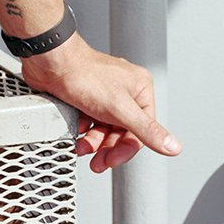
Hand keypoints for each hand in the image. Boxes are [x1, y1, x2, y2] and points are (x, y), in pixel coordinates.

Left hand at [19, 35, 178, 173]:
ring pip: (104, 129)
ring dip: (92, 141)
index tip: (112, 161)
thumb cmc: (83, 74)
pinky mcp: (85, 97)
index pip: (140, 130)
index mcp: (139, 89)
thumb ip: (146, 130)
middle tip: (97, 162)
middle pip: (121, 132)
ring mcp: (103, 94)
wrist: (50, 62)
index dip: (126, 149)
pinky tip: (75, 129)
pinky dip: (82, 129)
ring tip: (82, 146)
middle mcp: (123, 91)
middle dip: (107, 148)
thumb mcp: (119, 108)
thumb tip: (173, 146)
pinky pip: (89, 121)